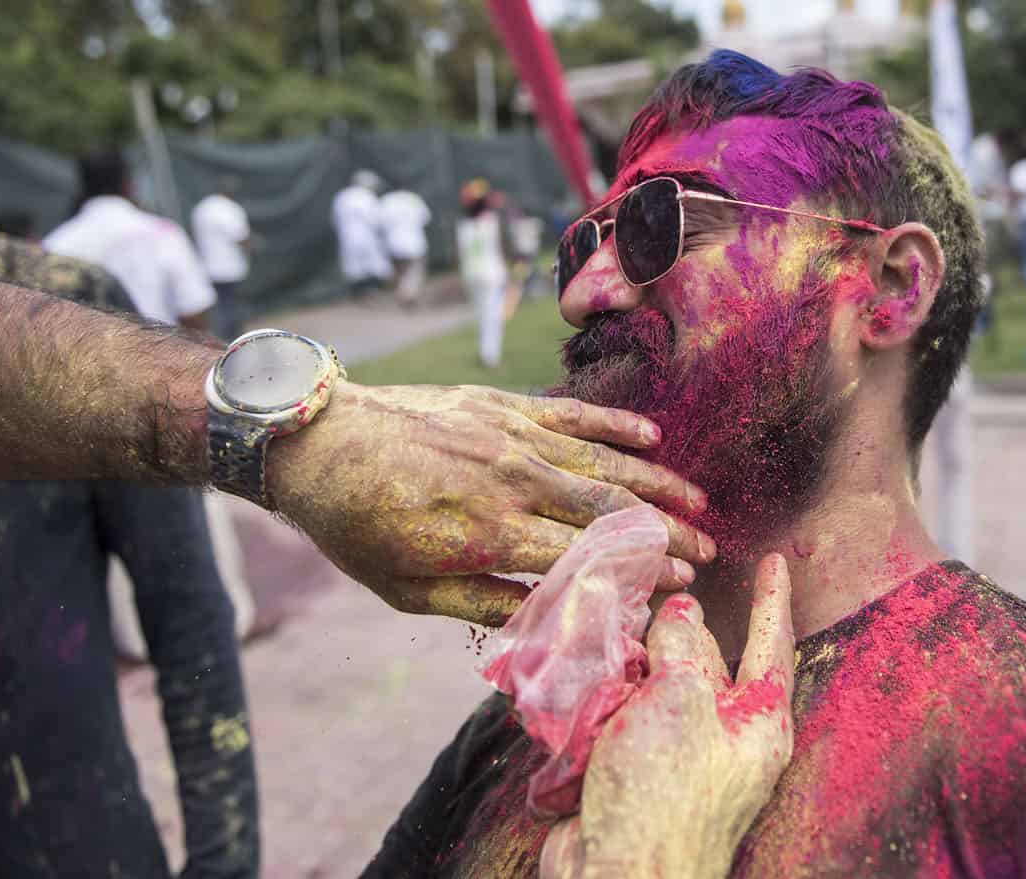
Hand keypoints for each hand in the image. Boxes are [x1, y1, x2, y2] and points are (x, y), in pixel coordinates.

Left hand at [266, 381, 714, 625]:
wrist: (317, 440)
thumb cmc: (356, 524)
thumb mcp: (407, 590)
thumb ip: (482, 603)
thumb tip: (547, 621)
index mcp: (490, 535)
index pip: (587, 556)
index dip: (643, 569)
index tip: (683, 581)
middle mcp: (512, 481)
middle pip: (610, 509)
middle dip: (667, 530)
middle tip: (708, 547)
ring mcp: (510, 436)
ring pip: (602, 460)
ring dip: (657, 480)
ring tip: (699, 499)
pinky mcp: (500, 405)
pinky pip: (571, 414)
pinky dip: (615, 424)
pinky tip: (652, 435)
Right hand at [539, 556, 794, 878]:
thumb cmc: (662, 796)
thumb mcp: (679, 702)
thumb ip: (682, 649)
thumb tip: (681, 615)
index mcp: (757, 724)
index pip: (771, 644)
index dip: (771, 599)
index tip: (775, 561)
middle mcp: (724, 739)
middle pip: (700, 662)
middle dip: (671, 636)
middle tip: (647, 601)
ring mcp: (678, 759)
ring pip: (651, 687)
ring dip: (625, 671)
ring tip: (604, 654)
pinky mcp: (634, 774)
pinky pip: (619, 720)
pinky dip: (597, 705)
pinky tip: (575, 695)